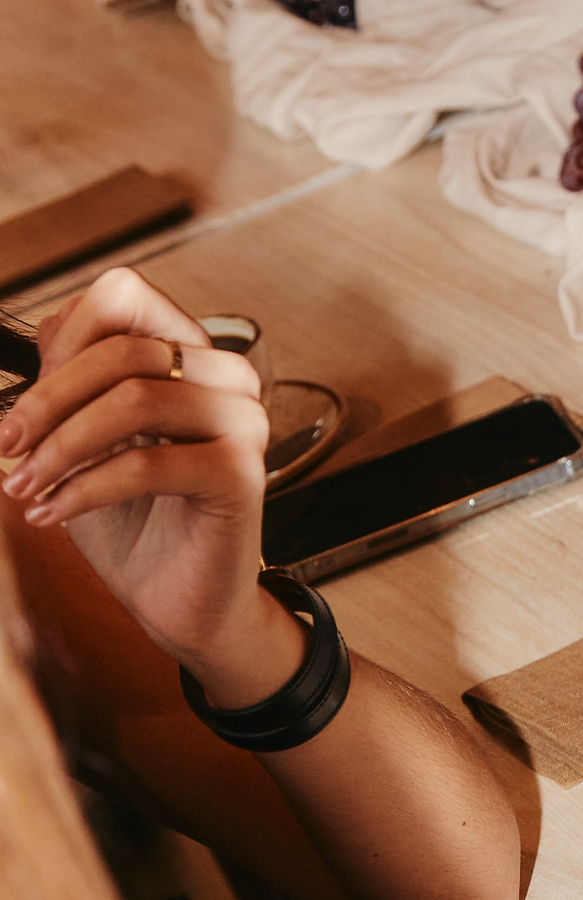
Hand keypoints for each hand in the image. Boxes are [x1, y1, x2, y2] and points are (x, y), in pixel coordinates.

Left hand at [0, 265, 296, 705]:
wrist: (181, 602)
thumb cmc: (136, 524)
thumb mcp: (84, 443)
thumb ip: (70, 384)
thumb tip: (38, 338)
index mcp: (189, 357)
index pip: (125, 297)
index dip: (64, 338)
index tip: (23, 403)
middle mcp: (226, 379)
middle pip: (124, 349)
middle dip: (47, 402)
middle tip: (7, 446)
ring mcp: (242, 423)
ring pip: (135, 399)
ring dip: (61, 448)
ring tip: (28, 488)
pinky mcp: (241, 474)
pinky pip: (147, 464)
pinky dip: (85, 490)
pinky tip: (55, 514)